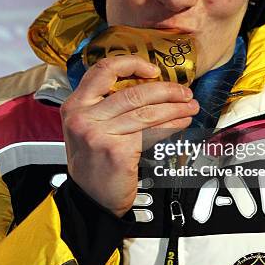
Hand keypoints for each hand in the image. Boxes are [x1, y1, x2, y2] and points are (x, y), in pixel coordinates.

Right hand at [60, 55, 198, 216]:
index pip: (103, 70)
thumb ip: (107, 105)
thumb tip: (147, 85)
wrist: (91, 200)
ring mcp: (99, 134)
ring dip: (175, 108)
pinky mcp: (116, 150)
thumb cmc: (94, 162)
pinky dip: (171, 126)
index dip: (131, 64)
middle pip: (133, 92)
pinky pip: (151, 132)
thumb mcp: (89, 127)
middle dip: (167, 90)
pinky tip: (181, 124)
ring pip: (147, 112)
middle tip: (184, 93)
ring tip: (190, 108)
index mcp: (75, 105)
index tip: (153, 70)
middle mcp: (83, 117)